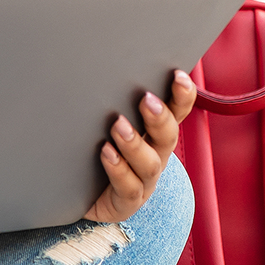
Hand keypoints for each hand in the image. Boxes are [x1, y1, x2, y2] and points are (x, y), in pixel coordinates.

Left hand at [84, 69, 196, 222]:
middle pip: (167, 136)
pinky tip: (106, 153)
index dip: (182, 96)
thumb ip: (110, 101)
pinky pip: (127, 186)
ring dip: (134, 142)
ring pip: (149, 163)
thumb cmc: (96, 152)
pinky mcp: (126, 201)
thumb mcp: (104, 124)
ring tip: (118, 124)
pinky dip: (118, 168)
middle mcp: (155, 156)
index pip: (175, 112)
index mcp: (155, 135)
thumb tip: (96, 62)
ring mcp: (143, 181)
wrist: (82, 198)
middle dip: (159, 117)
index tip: (178, 75)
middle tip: (146, 100)